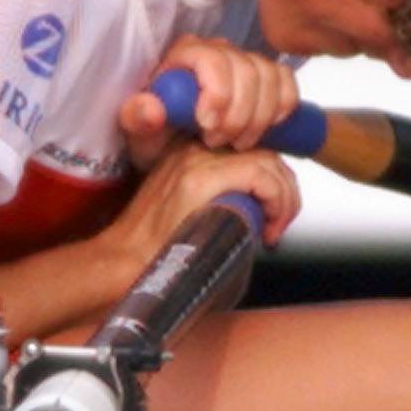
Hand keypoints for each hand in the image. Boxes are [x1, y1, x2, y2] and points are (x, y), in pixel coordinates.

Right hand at [104, 138, 301, 264]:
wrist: (126, 262)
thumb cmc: (160, 248)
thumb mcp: (197, 208)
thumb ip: (228, 192)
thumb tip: (269, 201)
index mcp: (194, 151)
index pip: (252, 148)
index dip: (274, 180)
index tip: (275, 213)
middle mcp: (195, 148)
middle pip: (265, 152)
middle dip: (285, 189)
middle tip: (280, 223)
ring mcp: (195, 160)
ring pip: (268, 161)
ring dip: (284, 197)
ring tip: (275, 228)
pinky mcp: (199, 179)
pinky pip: (259, 175)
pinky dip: (276, 200)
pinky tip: (269, 227)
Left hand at [119, 36, 299, 168]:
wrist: (177, 148)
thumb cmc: (157, 137)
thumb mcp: (139, 134)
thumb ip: (137, 119)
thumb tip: (152, 110)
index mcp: (185, 54)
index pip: (214, 60)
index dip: (218, 95)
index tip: (207, 128)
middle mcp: (217, 50)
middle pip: (247, 70)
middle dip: (239, 115)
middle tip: (220, 144)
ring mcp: (244, 61)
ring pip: (270, 76)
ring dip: (260, 116)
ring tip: (239, 143)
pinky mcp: (265, 76)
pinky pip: (286, 80)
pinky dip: (283, 106)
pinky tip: (267, 128)